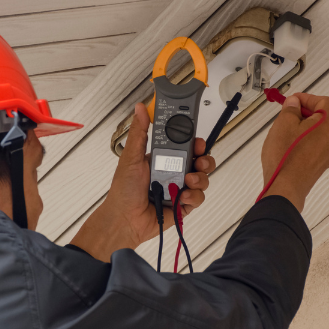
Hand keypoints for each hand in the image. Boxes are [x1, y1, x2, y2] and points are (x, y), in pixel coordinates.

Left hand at [70, 103, 215, 260]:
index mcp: (163, 158)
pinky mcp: (184, 205)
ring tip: (188, 181)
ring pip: (203, 178)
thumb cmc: (124, 190)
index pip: (185, 145)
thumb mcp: (131, 157)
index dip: (195, 142)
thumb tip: (140, 109)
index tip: (197, 141)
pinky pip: (198, 198)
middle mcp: (174, 172)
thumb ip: (139, 132)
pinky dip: (193, 196)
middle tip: (199, 160)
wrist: (125, 219)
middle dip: (204, 159)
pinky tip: (183, 197)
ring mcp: (180, 188)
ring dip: (200, 178)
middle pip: (199, 161)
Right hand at [260, 92, 328, 211]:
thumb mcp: (283, 124)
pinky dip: (304, 143)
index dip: (309, 98)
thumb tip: (295, 103)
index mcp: (327, 125)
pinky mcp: (320, 166)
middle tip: (286, 117)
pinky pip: (314, 148)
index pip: (325, 102)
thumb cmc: (285, 155)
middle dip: (304, 114)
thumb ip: (291, 109)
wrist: (285, 188)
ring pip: (317, 134)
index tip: (293, 102)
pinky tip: (288, 150)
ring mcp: (328, 154)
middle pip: (322, 118)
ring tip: (284, 135)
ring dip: (303, 129)